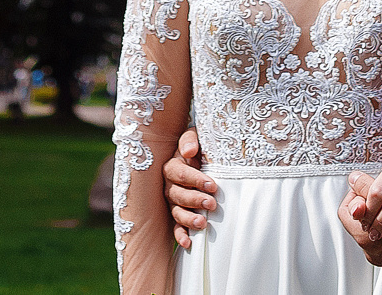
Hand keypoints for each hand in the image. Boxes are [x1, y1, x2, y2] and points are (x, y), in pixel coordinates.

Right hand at [162, 129, 215, 249]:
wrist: (198, 157)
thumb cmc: (198, 147)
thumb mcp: (195, 137)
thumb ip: (190, 140)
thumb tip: (190, 151)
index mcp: (172, 167)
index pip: (181, 175)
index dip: (196, 180)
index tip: (213, 185)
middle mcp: (169, 186)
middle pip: (178, 195)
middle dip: (195, 200)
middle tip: (212, 204)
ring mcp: (172, 202)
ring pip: (176, 212)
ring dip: (188, 219)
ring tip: (203, 223)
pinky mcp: (177, 214)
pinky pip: (176, 226)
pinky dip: (180, 235)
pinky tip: (188, 243)